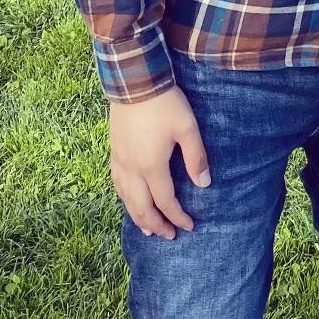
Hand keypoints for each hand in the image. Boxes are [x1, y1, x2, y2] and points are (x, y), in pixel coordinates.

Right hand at [109, 88, 210, 239]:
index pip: (165, 201)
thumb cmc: (164, 103)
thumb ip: (196, 157)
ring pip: (126, 199)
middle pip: (142, 207)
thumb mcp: (187, 127)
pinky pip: (117, 184)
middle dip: (156, 225)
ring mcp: (120, 161)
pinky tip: (129, 199)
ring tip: (147, 228)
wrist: (135, 81)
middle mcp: (132, 169)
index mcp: (151, 166)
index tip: (189, 226)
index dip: (177, 216)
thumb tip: (204, 185)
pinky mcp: (114, 151)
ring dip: (137, 216)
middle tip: (168, 237)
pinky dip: (124, 199)